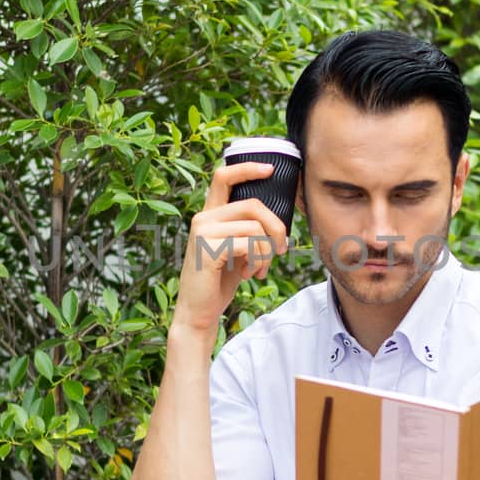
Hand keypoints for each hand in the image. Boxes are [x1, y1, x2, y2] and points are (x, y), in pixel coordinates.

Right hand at [172, 162, 289, 334]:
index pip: (223, 177)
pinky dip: (258, 261)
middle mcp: (203, 218)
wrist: (199, 311)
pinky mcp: (208, 249)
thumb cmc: (220, 281)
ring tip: (259, 269)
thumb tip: (278, 225)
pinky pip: (249, 244)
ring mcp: (203, 232)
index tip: (269, 169)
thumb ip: (248, 231)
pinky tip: (249, 275)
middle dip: (276, 227)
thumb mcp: (237, 250)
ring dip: (267, 252)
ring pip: (255, 227)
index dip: (247, 168)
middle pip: (253, 204)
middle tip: (280, 249)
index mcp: (210, 215)